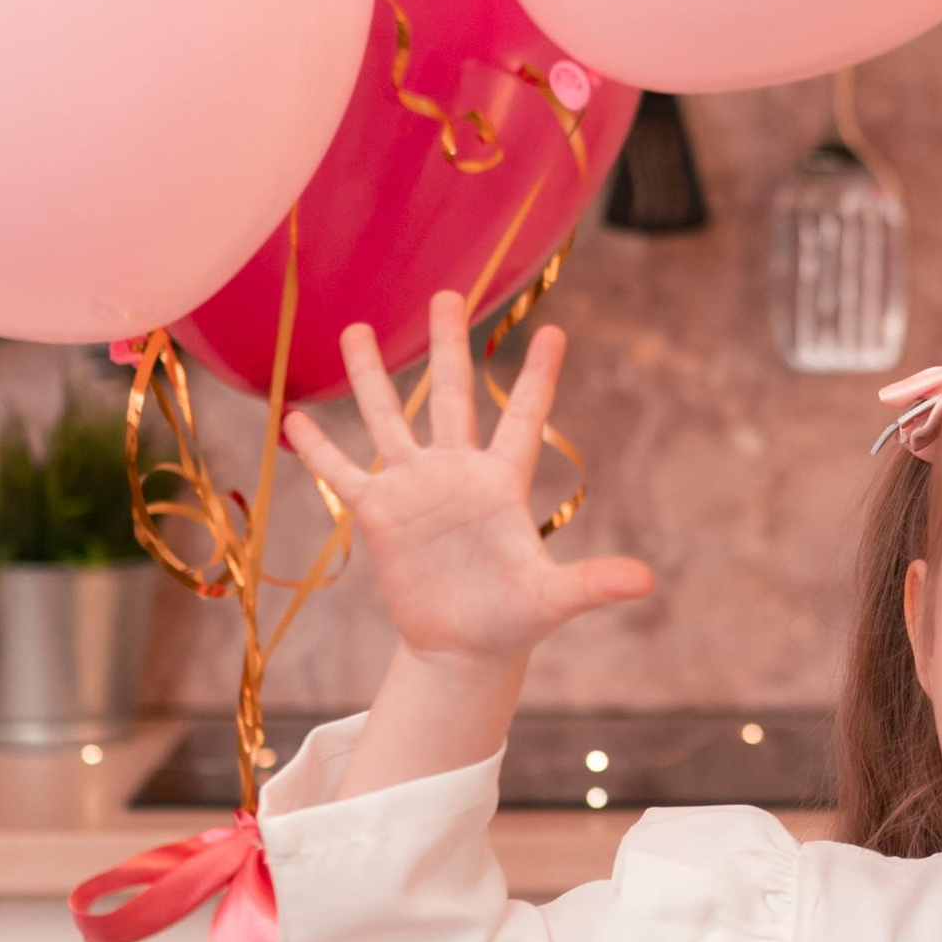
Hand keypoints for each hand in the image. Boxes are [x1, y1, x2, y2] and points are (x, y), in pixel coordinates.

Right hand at [284, 291, 653, 672]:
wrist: (462, 649)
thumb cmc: (513, 619)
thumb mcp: (553, 599)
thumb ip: (593, 582)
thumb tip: (647, 582)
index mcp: (502, 482)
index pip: (523, 417)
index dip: (536, 377)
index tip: (554, 330)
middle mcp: (458, 472)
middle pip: (452, 396)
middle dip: (449, 345)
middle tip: (445, 293)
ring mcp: (415, 488)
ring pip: (390, 419)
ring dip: (372, 378)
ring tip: (355, 328)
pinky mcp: (379, 514)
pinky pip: (344, 473)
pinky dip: (321, 448)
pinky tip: (294, 416)